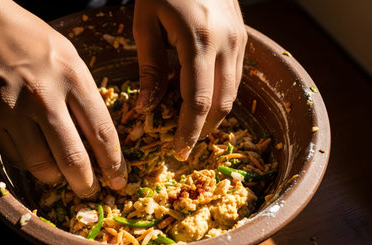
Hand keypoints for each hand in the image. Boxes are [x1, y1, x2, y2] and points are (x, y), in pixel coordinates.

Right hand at [0, 0, 126, 197]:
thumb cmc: (34, 44)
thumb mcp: (71, 60)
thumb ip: (86, 98)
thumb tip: (101, 142)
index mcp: (72, 77)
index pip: (101, 132)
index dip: (113, 163)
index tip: (119, 179)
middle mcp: (43, 96)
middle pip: (72, 157)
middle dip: (86, 183)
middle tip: (91, 191)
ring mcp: (12, 109)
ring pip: (41, 164)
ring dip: (55, 177)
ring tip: (60, 175)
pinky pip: (16, 156)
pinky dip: (30, 162)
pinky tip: (36, 154)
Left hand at [133, 0, 246, 160]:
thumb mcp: (146, 24)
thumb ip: (150, 67)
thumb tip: (146, 107)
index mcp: (198, 41)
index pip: (197, 101)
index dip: (189, 131)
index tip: (179, 151)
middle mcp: (226, 45)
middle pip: (221, 103)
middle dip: (204, 130)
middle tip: (185, 146)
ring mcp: (239, 41)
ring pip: (233, 94)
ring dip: (214, 117)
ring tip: (194, 129)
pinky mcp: (243, 38)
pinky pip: (235, 78)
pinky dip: (221, 97)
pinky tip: (204, 103)